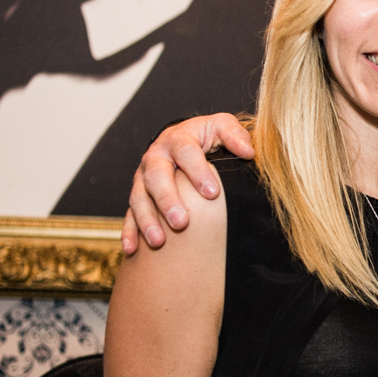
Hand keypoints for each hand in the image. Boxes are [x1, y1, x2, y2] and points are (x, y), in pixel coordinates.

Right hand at [122, 113, 252, 253]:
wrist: (182, 139)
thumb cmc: (207, 137)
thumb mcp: (221, 127)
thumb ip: (234, 135)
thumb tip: (248, 151)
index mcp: (177, 139)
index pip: (186, 153)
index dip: (197, 171)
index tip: (212, 193)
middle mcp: (156, 157)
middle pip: (156, 176)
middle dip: (167, 200)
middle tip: (181, 222)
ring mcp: (143, 178)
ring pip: (139, 197)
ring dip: (147, 220)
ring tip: (159, 241)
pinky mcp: (139, 196)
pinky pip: (129, 214)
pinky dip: (129, 232)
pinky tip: (132, 249)